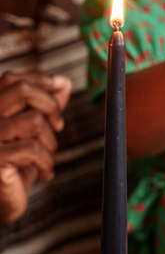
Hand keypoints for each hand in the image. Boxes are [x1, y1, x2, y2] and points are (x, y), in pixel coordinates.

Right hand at [0, 72, 71, 225]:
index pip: (12, 79)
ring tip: (47, 157)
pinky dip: (47, 161)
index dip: (41, 80)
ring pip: (33, 120)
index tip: (61, 88)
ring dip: (50, 140)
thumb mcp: (30, 133)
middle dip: (50, 105)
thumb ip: (43, 108)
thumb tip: (62, 84)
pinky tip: (45, 173)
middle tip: (58, 126)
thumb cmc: (14, 167)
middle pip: (21, 90)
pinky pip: (33, 149)